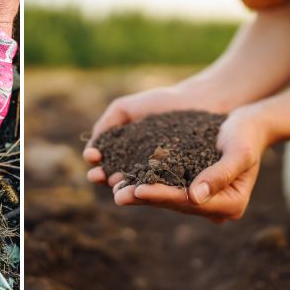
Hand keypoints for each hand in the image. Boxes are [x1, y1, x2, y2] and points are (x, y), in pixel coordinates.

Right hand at [84, 85, 201, 185]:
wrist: (197, 102)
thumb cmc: (161, 103)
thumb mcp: (125, 108)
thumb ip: (107, 123)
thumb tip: (92, 146)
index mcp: (123, 150)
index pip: (103, 159)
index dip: (94, 160)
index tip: (92, 156)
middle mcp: (136, 165)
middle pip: (113, 174)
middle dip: (102, 176)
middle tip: (97, 175)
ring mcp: (155, 174)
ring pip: (132, 183)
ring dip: (120, 186)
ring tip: (114, 183)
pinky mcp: (174, 179)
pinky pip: (158, 185)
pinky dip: (146, 187)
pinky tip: (138, 185)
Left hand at [94, 106, 270, 223]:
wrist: (249, 125)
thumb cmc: (247, 135)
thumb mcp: (238, 151)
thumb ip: (220, 174)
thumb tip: (195, 197)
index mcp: (231, 205)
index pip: (189, 202)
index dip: (162, 196)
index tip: (138, 190)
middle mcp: (216, 208)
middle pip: (175, 204)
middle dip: (145, 198)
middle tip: (117, 195)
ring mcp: (203, 201)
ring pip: (167, 199)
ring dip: (140, 194)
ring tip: (115, 189)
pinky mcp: (192, 189)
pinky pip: (166, 188)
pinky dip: (146, 183)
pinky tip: (124, 178)